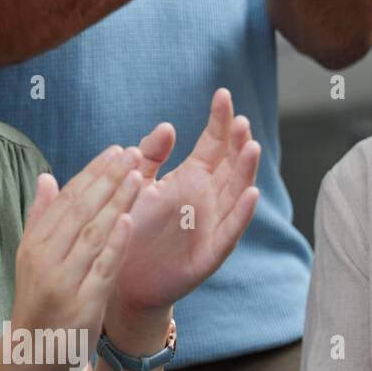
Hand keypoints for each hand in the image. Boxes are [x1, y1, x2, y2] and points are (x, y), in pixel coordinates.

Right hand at [10, 145, 142, 370]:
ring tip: (139, 176)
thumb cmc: (39, 303)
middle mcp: (44, 259)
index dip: (92, 173)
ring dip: (116, 202)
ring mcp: (61, 282)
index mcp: (33, 243)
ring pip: (92, 233)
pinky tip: (129, 220)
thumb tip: (46, 178)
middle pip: (80, 210)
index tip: (116, 151)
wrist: (31, 356)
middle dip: (108, 179)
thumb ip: (41, 218)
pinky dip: (114, 242)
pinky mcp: (80, 305)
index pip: (66, 199)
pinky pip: (101, 268)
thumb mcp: (32, 258)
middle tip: (133, 153)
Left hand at [114, 89, 260, 314]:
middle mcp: (207, 199)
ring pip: (236, 194)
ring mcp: (211, 225)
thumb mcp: (138, 185)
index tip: (222, 94)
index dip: (219, 120)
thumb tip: (167, 126)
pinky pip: (229, 232)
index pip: (212, 144)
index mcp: (190, 179)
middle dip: (236, 142)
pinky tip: (251, 194)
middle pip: (230, 165)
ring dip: (245, 172)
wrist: (120, 276)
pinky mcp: (209, 254)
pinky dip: (241, 214)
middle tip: (240, 120)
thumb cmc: (130, 227)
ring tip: (250, 147)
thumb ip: (150, 156)